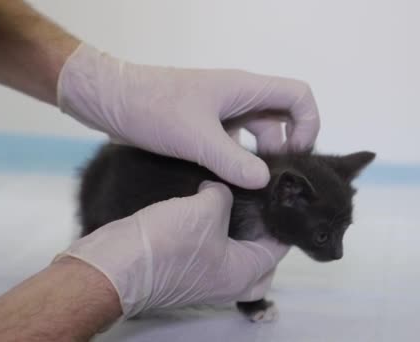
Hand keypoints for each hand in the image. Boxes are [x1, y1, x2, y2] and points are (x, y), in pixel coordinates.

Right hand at [55, 181, 289, 317]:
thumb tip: (222, 189)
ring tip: (230, 196)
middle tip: (255, 201)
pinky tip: (201, 203)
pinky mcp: (180, 271)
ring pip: (231, 254)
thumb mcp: (206, 208)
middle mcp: (227, 284)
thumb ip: (225, 194)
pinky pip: (206, 252)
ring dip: (232, 230)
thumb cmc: (168, 242)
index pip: (278, 247)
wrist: (116, 264)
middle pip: (258, 259)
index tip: (275, 191)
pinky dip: (209, 232)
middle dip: (260, 231)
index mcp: (244, 274)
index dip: (280, 217)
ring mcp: (202, 280)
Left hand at [58, 43, 319, 188]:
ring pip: (256, 135)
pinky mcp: (204, 127)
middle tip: (274, 185)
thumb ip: (233, 161)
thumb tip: (265, 181)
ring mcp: (221, 113)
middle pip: (281, 119)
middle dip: (284, 150)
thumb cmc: (153, 108)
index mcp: (244, 89)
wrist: (111, 101)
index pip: (298, 96)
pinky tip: (230, 186)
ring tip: (254, 192)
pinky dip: (237, 163)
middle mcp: (238, 99)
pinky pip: (233, 145)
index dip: (308, 124)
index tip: (295, 157)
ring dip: (258, 160)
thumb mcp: (196, 137)